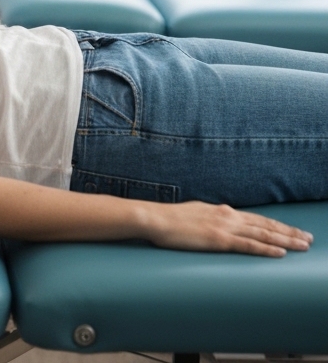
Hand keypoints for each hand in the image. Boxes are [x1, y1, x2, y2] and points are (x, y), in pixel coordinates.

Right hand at [145, 200, 312, 256]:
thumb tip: (218, 224)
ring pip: (262, 234)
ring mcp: (224, 227)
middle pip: (265, 225)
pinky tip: (280, 252)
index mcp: (221, 210)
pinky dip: (266, 248)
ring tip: (303, 245)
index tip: (292, 230)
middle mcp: (227, 216)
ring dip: (285, 240)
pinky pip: (248, 245)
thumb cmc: (170, 219)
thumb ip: (210, 219)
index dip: (276, 225)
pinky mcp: (218, 239)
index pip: (256, 219)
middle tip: (308, 238)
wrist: (155, 218)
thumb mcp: (195, 214)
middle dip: (289, 232)